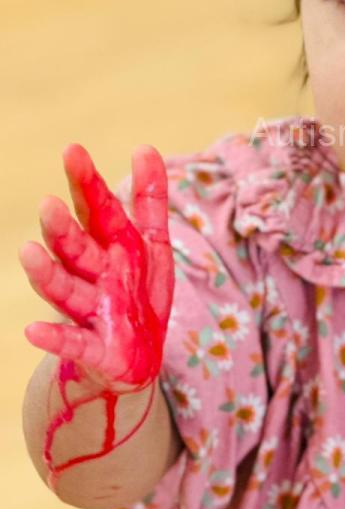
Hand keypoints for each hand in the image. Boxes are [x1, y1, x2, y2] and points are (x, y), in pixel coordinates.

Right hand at [19, 144, 174, 394]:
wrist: (133, 360)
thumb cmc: (137, 292)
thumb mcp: (152, 244)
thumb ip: (149, 199)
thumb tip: (144, 147)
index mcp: (111, 247)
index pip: (97, 210)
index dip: (86, 182)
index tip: (72, 149)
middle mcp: (94, 275)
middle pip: (76, 248)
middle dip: (63, 229)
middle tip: (49, 204)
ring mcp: (91, 312)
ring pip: (67, 290)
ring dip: (47, 273)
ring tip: (28, 252)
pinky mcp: (96, 349)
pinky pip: (73, 343)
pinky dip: (54, 338)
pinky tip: (31, 332)